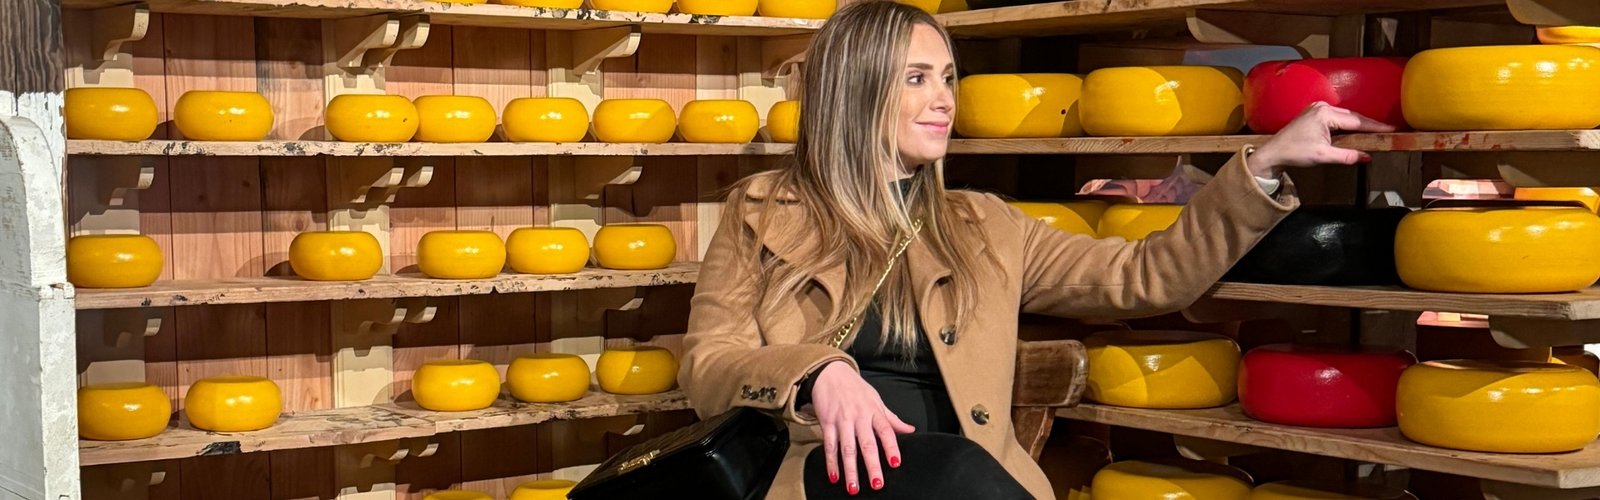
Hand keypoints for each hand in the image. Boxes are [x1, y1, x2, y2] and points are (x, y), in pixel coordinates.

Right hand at [811, 360, 915, 494]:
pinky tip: (835, 477)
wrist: (829, 373)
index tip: (895, 463)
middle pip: (867, 444)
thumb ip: (891, 418)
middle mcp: (859, 417)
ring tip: (854, 488)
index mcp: (874, 412)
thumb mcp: (876, 400)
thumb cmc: (855, 388)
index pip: (886, 431)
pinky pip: (830, 446)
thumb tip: (910, 429)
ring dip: (850, 470)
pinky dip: (831, 462)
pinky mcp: (827, 423)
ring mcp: (842, 421)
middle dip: (872, 465)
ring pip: (847, 449)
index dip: (891, 447)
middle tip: (877, 483)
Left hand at [1248, 102, 1396, 176]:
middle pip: (1352, 116)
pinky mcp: (1314, 113)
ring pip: (1345, 116)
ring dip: (1359, 123)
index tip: (1391, 129)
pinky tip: (1357, 129)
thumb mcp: (1323, 156)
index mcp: (1324, 114)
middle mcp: (1322, 107)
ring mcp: (1317, 108)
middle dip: (1370, 124)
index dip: (1375, 127)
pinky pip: (1337, 117)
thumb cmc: (1294, 153)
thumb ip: (1347, 156)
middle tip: (1388, 130)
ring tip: (1377, 130)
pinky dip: (1348, 123)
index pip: (1356, 121)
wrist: (1273, 152)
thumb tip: (1367, 157)